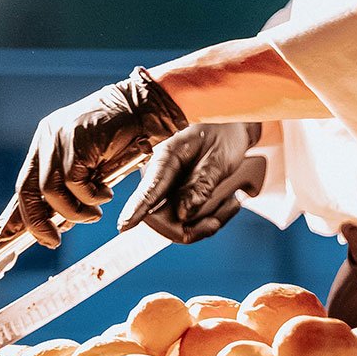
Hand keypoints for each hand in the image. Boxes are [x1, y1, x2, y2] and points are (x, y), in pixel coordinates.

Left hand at [6, 70, 188, 248]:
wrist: (143, 106)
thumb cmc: (122, 137)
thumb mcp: (90, 165)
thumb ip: (72, 187)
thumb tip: (57, 221)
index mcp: (45, 143)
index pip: (24, 184)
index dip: (16, 213)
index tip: (7, 234)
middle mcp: (47, 140)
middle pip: (28, 190)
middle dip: (38, 222)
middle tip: (53, 240)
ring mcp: (59, 139)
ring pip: (51, 191)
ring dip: (73, 211)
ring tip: (94, 214)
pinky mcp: (76, 142)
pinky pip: (75, 183)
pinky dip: (90, 196)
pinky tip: (106, 193)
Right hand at [117, 122, 262, 243]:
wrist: (230, 128)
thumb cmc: (223, 135)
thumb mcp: (218, 157)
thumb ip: (201, 184)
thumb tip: (183, 214)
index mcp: (165, 159)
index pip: (148, 190)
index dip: (136, 209)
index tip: (124, 225)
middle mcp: (162, 178)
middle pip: (161, 217)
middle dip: (192, 227)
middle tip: (218, 220)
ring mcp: (170, 190)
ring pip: (180, 224)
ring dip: (208, 222)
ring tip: (232, 202)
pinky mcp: (181, 199)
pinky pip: (192, 222)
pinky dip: (214, 218)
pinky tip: (230, 202)